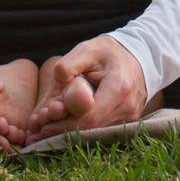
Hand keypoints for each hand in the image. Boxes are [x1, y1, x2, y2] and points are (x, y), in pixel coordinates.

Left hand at [23, 35, 151, 144]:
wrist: (141, 55)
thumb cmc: (110, 52)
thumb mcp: (89, 49)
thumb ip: (71, 63)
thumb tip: (57, 78)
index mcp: (118, 88)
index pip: (89, 117)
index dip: (64, 125)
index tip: (42, 125)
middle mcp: (127, 107)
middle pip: (90, 128)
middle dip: (62, 131)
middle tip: (38, 131)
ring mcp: (129, 116)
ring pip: (95, 131)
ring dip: (70, 131)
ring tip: (45, 128)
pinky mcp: (126, 120)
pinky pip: (101, 128)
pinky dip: (82, 128)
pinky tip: (63, 124)